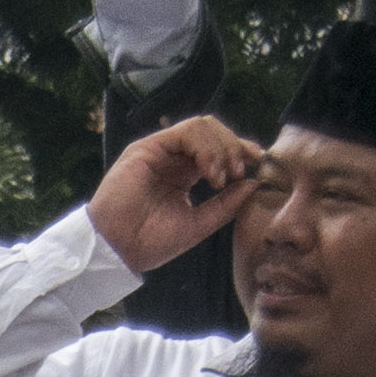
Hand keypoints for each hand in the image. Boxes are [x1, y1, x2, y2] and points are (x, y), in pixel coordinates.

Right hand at [90, 115, 264, 274]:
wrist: (117, 250)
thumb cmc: (150, 243)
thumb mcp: (199, 223)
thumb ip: (226, 204)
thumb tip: (254, 182)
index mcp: (184, 174)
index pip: (218, 148)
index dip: (241, 150)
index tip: (257, 164)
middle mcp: (172, 158)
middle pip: (214, 131)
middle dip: (234, 147)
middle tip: (240, 172)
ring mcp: (159, 151)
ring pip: (203, 126)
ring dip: (221, 147)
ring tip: (222, 176)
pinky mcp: (147, 148)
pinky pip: (186, 132)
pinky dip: (205, 147)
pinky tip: (209, 171)